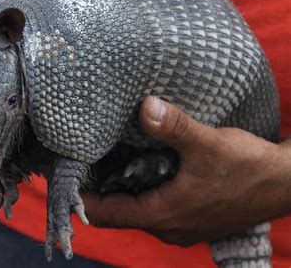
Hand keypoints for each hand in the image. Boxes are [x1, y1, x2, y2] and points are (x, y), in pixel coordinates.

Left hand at [82, 96, 290, 246]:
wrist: (285, 184)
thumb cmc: (249, 168)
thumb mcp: (209, 144)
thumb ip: (174, 126)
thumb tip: (145, 106)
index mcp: (164, 214)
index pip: (107, 213)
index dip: (82, 199)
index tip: (64, 180)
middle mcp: (167, 227)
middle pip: (117, 215)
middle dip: (96, 194)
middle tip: (80, 166)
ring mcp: (179, 225)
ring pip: (135, 212)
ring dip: (117, 194)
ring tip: (102, 165)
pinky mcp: (190, 218)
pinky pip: (152, 210)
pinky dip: (137, 194)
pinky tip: (136, 171)